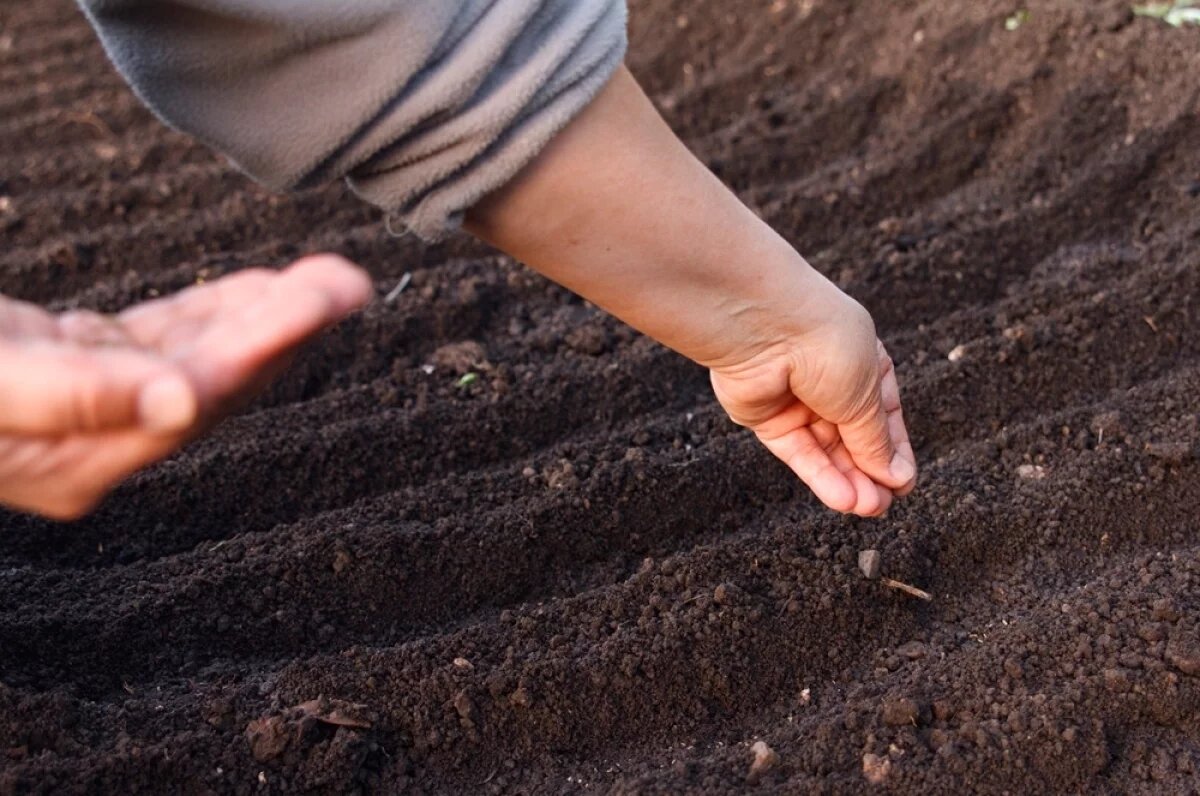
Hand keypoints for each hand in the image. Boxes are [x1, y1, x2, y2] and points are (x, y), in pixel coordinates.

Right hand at [0, 255, 371, 519]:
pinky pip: (168, 338)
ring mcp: (97, 403)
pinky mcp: (83, 362)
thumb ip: (73, 397)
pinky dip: (214, 310)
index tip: (316, 304)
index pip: (197, 401)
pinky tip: (259, 287)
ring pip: (203, 355)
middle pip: (218, 381)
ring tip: (325, 274)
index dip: (260, 348)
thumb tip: (177, 401)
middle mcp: (102, 442)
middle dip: (285, 327)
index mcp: (79, 462)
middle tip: (348, 281)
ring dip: (262, 313)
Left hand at [710, 296, 916, 516]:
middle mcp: (831, 382)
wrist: (765, 325)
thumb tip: (897, 477)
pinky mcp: (767, 418)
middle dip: (869, 474)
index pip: (886, 417)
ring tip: (866, 508)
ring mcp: (798, 401)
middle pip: (854, 439)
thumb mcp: (865, 395)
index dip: (895, 452)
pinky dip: (819, 476)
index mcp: (865, 365)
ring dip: (847, 480)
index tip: (904, 485)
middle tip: (882, 506)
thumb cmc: (827, 344)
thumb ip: (875, 440)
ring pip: (826, 451)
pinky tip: (842, 499)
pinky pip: (798, 453)